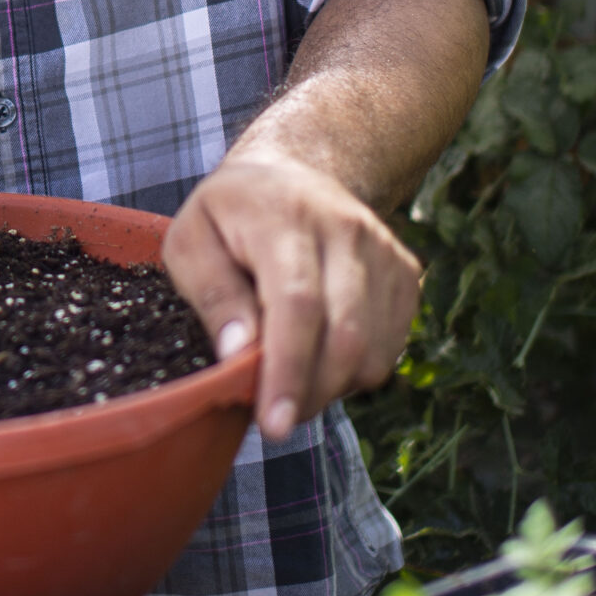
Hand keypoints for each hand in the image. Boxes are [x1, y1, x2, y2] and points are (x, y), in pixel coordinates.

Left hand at [161, 147, 421, 442]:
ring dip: (331, 385)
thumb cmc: (229, 216)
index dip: (288, 370)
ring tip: (291, 373)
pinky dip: (356, 370)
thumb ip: (211, 295)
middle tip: (274, 414)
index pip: (297, 304)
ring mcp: (383, 248)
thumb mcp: (190, 241)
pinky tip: (320, 350)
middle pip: (345, 335)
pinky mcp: (405, 271)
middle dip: (310, 392)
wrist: (294, 171)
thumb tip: (239, 356)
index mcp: (283, 216)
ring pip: (373, 350)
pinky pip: (390, 347)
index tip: (273, 424)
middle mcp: (345, 228)